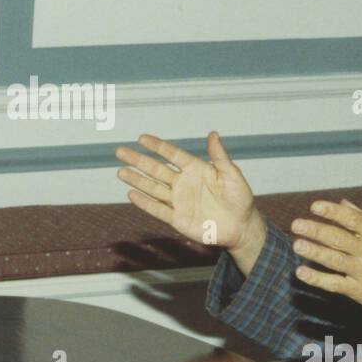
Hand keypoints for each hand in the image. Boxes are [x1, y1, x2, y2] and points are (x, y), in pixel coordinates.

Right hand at [116, 132, 264, 259]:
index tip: (142, 138)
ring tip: (121, 172)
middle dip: (138, 160)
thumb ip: (220, 157)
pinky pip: (158, 209)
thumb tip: (213, 134)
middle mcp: (183, 183)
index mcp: (195, 169)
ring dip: (137, 180)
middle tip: (120, 151)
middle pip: (156, 170)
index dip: (158, 146)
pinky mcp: (178, 219)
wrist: (241, 227)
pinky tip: (131, 195)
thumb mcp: (232, 175)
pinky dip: (145, 203)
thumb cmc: (239, 198)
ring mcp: (179, 201)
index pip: (173, 155)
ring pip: (153, 188)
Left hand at [289, 199, 361, 319]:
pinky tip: (302, 272)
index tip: (314, 206)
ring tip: (297, 245)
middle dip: (316, 231)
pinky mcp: (361, 291)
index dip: (333, 212)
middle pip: (339, 239)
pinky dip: (317, 279)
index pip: (353, 219)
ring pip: (335, 260)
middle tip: (297, 225)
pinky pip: (335, 284)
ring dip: (314, 252)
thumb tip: (343, 204)